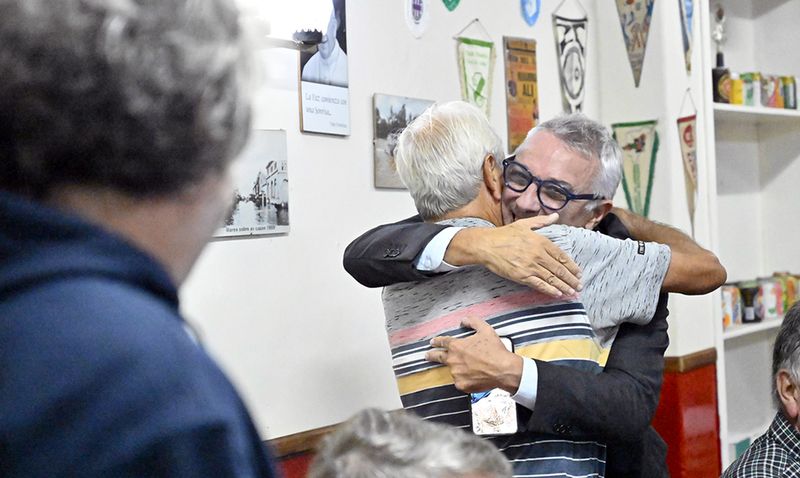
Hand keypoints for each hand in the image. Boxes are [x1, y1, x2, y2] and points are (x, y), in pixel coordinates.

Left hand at [425, 317, 522, 393]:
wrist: (503, 370)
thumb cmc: (495, 351)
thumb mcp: (485, 330)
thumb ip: (473, 322)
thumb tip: (464, 320)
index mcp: (457, 346)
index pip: (442, 342)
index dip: (437, 341)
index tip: (433, 342)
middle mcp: (453, 360)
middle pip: (438, 357)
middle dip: (431, 355)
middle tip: (427, 355)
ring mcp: (456, 373)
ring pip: (453, 370)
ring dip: (457, 368)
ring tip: (469, 367)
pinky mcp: (461, 385)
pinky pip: (460, 381)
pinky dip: (465, 378)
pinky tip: (474, 376)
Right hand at [445, 213, 581, 296]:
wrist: (486, 245)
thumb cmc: (504, 234)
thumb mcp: (524, 224)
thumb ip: (542, 221)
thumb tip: (555, 216)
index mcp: (541, 241)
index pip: (561, 256)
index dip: (572, 266)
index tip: (578, 273)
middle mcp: (538, 254)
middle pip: (559, 269)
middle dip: (571, 279)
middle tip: (579, 286)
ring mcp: (530, 266)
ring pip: (552, 278)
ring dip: (564, 286)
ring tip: (572, 292)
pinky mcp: (521, 276)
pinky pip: (539, 284)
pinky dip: (550, 290)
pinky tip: (558, 294)